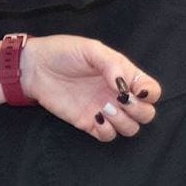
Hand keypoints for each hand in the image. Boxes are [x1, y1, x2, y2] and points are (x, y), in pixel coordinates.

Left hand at [23, 35, 161, 141]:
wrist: (34, 67)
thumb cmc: (62, 52)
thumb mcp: (89, 48)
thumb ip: (111, 63)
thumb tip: (124, 84)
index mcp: (122, 75)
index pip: (151, 90)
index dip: (151, 93)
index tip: (138, 91)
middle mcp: (117, 95)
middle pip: (146, 113)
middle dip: (139, 110)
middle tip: (121, 100)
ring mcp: (104, 110)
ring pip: (131, 128)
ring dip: (124, 121)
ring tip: (104, 107)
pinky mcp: (89, 123)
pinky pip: (108, 137)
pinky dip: (108, 131)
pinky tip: (95, 117)